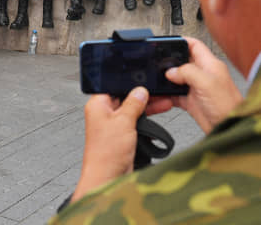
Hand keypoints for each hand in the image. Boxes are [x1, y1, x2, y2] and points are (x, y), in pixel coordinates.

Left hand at [71, 87, 148, 202]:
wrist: (107, 178)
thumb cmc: (106, 153)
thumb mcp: (123, 121)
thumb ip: (133, 104)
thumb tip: (140, 91)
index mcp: (97, 105)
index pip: (113, 86)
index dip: (128, 82)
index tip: (144, 81)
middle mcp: (103, 113)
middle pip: (124, 97)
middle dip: (142, 96)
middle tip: (159, 94)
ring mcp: (112, 125)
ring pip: (131, 110)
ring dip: (146, 108)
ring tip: (163, 104)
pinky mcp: (121, 136)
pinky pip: (134, 123)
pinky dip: (145, 121)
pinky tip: (155, 119)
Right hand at [152, 37, 242, 133]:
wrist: (229, 128)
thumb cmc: (228, 106)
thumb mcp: (207, 83)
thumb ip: (188, 72)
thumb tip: (171, 71)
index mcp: (210, 65)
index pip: (195, 45)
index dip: (182, 41)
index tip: (169, 41)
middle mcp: (203, 75)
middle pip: (183, 61)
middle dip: (170, 61)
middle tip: (159, 63)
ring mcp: (196, 88)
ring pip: (177, 78)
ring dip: (166, 79)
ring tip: (158, 79)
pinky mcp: (192, 101)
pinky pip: (175, 94)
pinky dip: (167, 94)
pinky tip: (162, 95)